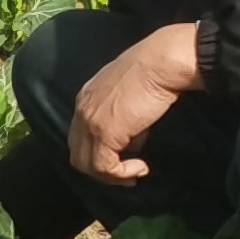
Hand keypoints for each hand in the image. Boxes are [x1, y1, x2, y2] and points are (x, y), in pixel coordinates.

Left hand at [69, 22, 204, 185]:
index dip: (98, 152)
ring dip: (110, 175)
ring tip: (134, 174)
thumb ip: (125, 118)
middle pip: (78, 153)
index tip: (122, 159)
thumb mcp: (131, 96)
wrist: (161, 63)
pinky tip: (140, 168)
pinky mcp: (104, 132)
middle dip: (100, 169)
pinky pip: (103, 166)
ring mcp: (90, 121)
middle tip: (126, 175)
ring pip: (86, 163)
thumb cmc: (154, 72)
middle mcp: (82, 110)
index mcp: (86, 98)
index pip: (80, 135)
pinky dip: (121, 174)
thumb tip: (132, 142)